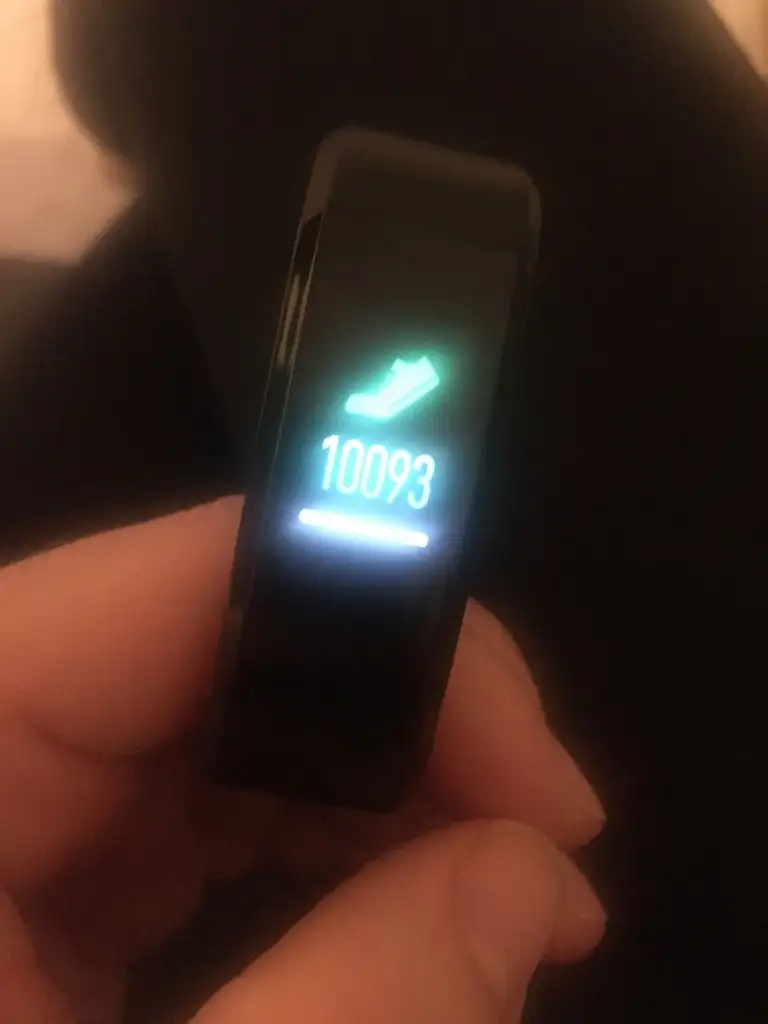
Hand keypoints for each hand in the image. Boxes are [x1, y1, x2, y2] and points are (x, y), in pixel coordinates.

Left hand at [0, 499, 605, 1022]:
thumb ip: (356, 1015)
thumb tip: (533, 876)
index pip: (176, 591)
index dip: (383, 632)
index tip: (531, 765)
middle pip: (210, 645)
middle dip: (396, 719)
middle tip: (540, 829)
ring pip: (214, 718)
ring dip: (368, 779)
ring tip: (495, 872)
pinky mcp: (20, 863)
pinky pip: (185, 798)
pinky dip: (305, 831)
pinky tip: (389, 889)